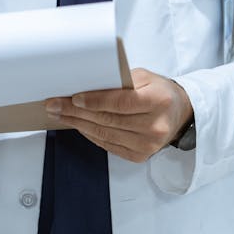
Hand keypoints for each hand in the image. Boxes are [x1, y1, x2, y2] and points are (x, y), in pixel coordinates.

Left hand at [45, 68, 192, 162]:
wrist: (179, 113)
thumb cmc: (159, 92)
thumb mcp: (145, 77)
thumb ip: (120, 81)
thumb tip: (87, 87)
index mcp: (157, 101)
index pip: (120, 103)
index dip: (95, 101)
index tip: (73, 98)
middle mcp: (154, 126)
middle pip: (107, 119)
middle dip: (76, 112)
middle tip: (54, 105)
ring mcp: (147, 145)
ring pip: (104, 133)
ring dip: (78, 124)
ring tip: (60, 115)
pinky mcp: (139, 156)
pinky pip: (108, 144)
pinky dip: (90, 134)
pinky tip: (78, 125)